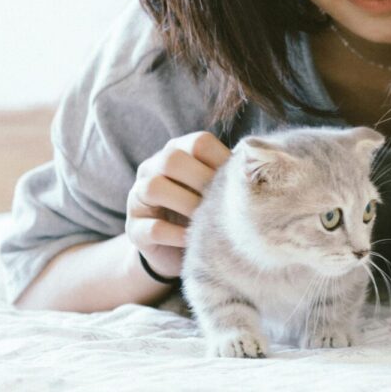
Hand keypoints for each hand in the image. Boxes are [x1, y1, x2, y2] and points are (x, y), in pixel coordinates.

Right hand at [126, 131, 231, 279]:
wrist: (175, 249)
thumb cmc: (202, 209)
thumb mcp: (214, 188)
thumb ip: (227, 175)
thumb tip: (257, 172)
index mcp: (177, 150)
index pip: (199, 142)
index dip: (221, 160)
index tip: (238, 183)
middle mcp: (152, 167)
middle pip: (171, 159)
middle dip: (202, 181)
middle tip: (221, 203)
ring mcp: (138, 197)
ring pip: (154, 188)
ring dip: (186, 204)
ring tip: (206, 220)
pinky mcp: (133, 229)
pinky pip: (152, 227)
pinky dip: (176, 234)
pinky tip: (193, 240)